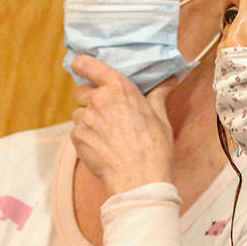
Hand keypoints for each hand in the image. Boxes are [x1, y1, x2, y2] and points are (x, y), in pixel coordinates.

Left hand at [70, 55, 176, 194]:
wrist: (139, 180)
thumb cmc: (154, 148)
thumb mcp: (160, 118)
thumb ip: (158, 95)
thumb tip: (169, 79)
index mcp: (119, 89)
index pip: (88, 65)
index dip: (82, 65)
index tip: (82, 67)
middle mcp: (98, 100)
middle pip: (82, 91)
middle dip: (91, 99)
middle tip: (108, 114)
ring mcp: (85, 119)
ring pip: (79, 113)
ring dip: (89, 120)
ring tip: (107, 135)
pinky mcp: (77, 138)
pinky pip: (77, 132)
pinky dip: (86, 137)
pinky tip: (102, 147)